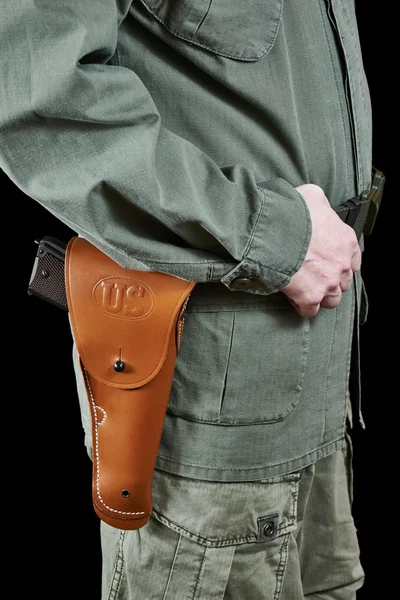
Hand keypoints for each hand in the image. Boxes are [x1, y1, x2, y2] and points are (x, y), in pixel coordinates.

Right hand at [282, 184, 360, 317]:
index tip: (329, 262)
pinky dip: (303, 306)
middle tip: (315, 275)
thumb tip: (315, 206)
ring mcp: (327, 283)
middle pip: (344, 282)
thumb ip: (321, 205)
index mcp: (346, 241)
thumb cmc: (291, 211)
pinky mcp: (309, 297)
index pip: (353, 260)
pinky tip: (295, 298)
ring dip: (321, 296)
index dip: (340, 262)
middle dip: (331, 280)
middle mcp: (341, 264)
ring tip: (307, 290)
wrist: (273, 230)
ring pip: (332, 299)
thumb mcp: (312, 195)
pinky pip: (310, 310)